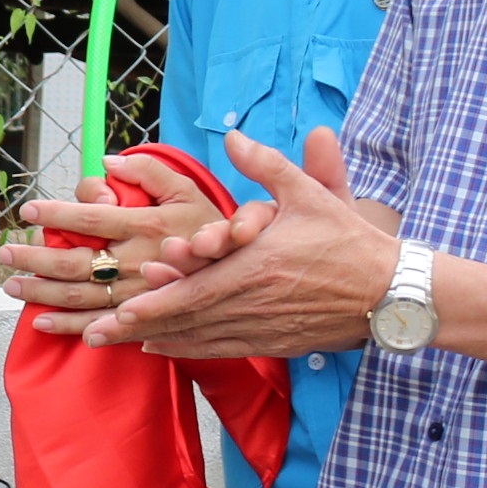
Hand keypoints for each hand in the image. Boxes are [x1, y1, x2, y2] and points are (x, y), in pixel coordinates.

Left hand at [1, 154, 229, 320]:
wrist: (254, 275)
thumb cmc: (216, 227)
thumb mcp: (190, 189)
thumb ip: (151, 172)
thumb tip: (110, 162)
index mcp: (149, 226)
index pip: (94, 217)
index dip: (58, 213)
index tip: (28, 208)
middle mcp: (141, 263)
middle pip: (78, 263)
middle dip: (36, 258)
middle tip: (4, 252)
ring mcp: (143, 296)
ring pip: (83, 297)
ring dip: (43, 294)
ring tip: (12, 286)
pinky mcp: (149, 320)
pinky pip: (103, 326)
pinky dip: (70, 326)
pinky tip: (42, 323)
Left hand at [82, 125, 395, 360]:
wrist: (390, 291)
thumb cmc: (348, 240)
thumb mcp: (310, 194)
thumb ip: (266, 165)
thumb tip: (232, 137)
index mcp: (256, 266)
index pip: (196, 288)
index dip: (157, 300)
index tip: (123, 305)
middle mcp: (253, 302)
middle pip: (186, 318)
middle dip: (138, 325)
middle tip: (96, 332)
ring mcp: (262, 327)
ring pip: (198, 338)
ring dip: (154, 340)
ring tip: (112, 343)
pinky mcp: (273, 343)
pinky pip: (220, 349)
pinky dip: (186, 350)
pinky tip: (159, 348)